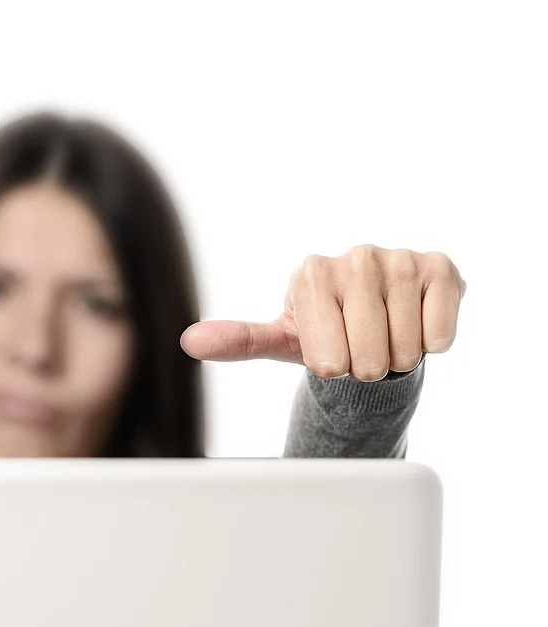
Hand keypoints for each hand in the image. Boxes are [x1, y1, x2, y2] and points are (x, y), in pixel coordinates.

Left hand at [179, 244, 465, 379]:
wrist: (378, 324)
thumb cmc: (326, 332)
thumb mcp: (279, 340)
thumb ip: (238, 341)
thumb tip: (189, 341)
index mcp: (311, 273)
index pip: (326, 358)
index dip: (333, 367)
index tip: (331, 350)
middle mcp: (355, 257)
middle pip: (367, 355)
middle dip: (366, 365)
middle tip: (362, 348)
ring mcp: (399, 258)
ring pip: (405, 346)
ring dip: (398, 355)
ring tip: (388, 337)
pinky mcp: (440, 267)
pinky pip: (438, 331)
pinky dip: (432, 343)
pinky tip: (417, 325)